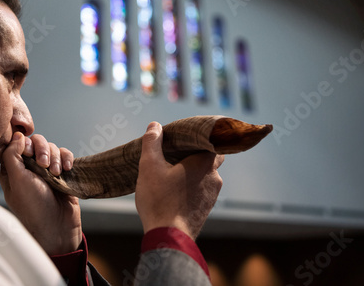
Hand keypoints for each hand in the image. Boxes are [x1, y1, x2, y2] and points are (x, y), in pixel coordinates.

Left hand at [0, 132, 81, 254]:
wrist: (58, 226)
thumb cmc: (33, 207)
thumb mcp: (17, 180)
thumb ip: (12, 155)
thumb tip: (17, 135)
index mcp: (13, 170)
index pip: (17, 144)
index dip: (25, 144)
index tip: (29, 155)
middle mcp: (29, 168)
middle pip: (36, 142)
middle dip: (42, 150)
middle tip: (44, 165)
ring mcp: (46, 170)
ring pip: (52, 148)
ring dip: (55, 157)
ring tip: (56, 173)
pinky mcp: (62, 173)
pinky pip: (65, 155)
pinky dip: (67, 158)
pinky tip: (67, 169)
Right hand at [135, 122, 223, 239]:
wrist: (168, 237)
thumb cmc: (160, 200)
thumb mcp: (149, 166)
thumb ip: (152, 143)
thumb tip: (155, 126)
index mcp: (204, 163)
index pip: (214, 141)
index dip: (202, 137)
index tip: (187, 136)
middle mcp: (214, 177)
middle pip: (210, 158)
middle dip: (196, 154)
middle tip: (177, 153)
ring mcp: (212, 195)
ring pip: (206, 176)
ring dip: (194, 173)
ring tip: (173, 172)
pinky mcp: (206, 209)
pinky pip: (202, 191)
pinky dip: (192, 187)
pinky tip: (176, 190)